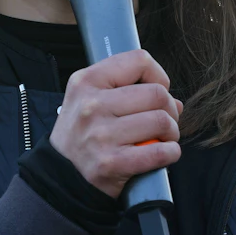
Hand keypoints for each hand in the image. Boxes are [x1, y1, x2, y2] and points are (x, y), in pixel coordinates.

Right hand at [47, 49, 181, 197]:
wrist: (61, 174)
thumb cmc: (82, 133)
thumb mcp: (88, 97)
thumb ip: (127, 90)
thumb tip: (174, 102)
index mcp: (86, 82)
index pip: (139, 61)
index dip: (158, 76)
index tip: (154, 92)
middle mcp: (91, 105)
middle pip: (157, 94)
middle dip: (169, 109)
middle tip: (162, 121)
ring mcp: (101, 135)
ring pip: (162, 121)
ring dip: (171, 132)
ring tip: (161, 138)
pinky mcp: (111, 163)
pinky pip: (160, 152)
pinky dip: (170, 153)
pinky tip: (163, 153)